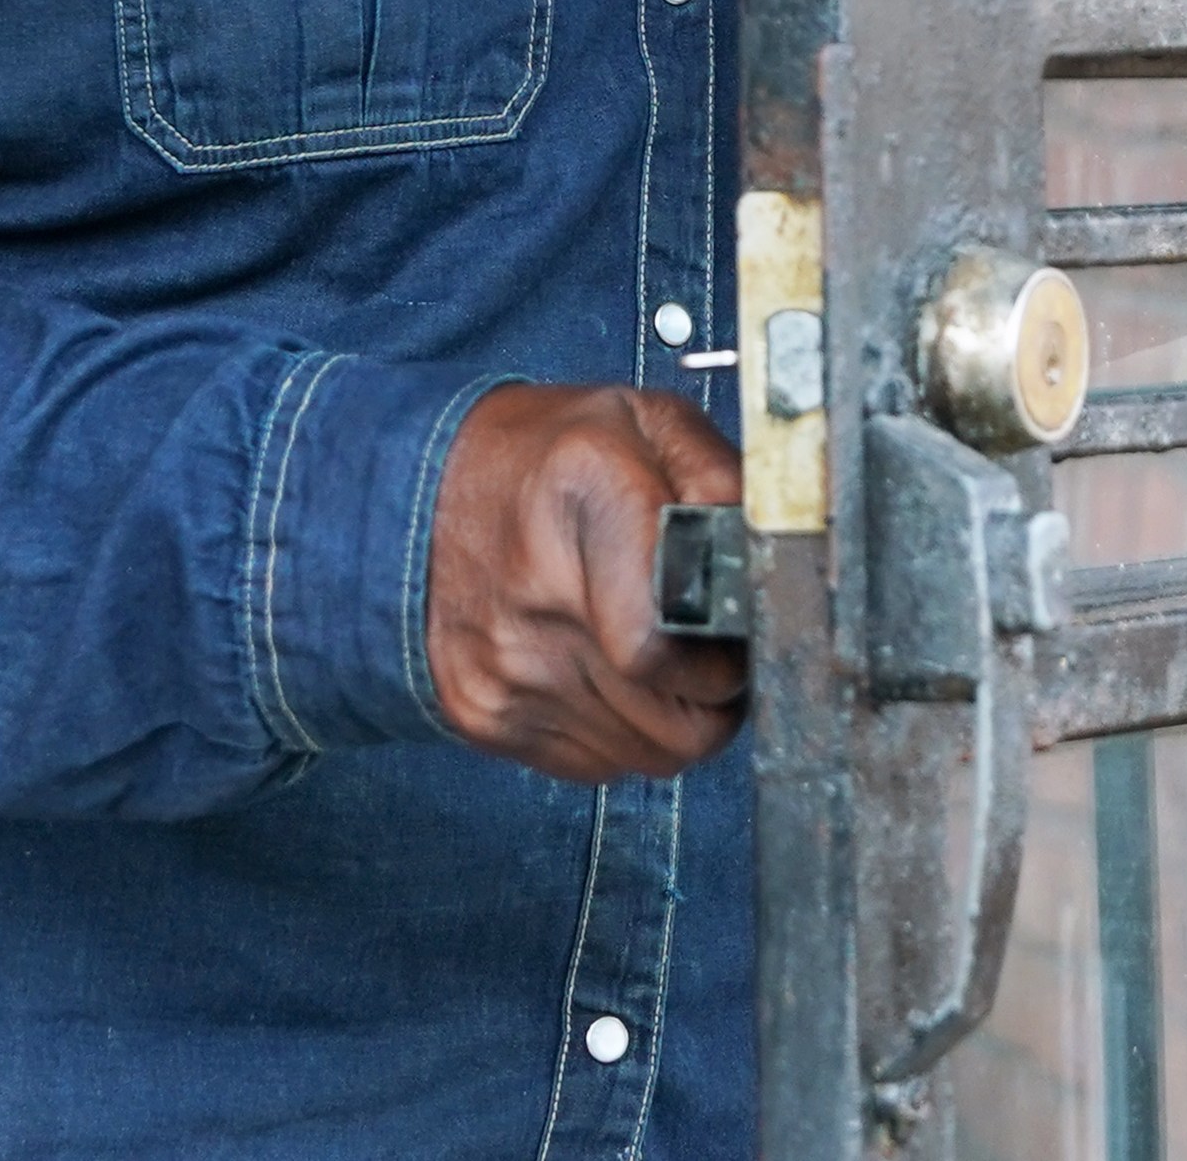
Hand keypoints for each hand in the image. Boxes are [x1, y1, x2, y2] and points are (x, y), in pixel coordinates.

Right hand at [423, 383, 750, 782]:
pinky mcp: (483, 715)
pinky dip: (619, 732)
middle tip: (708, 646)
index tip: (734, 630)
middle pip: (680, 720)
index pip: (670, 642)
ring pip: (649, 756)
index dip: (725, 654)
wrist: (413, 490)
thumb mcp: (643, 421)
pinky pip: (596, 766)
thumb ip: (721, 476)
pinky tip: (602, 670)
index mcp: (587, 492)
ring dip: (671, 718)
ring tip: (656, 654)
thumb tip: (772, 554)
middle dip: (717, 693)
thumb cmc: (544, 458)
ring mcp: (503, 667)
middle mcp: (537, 592)